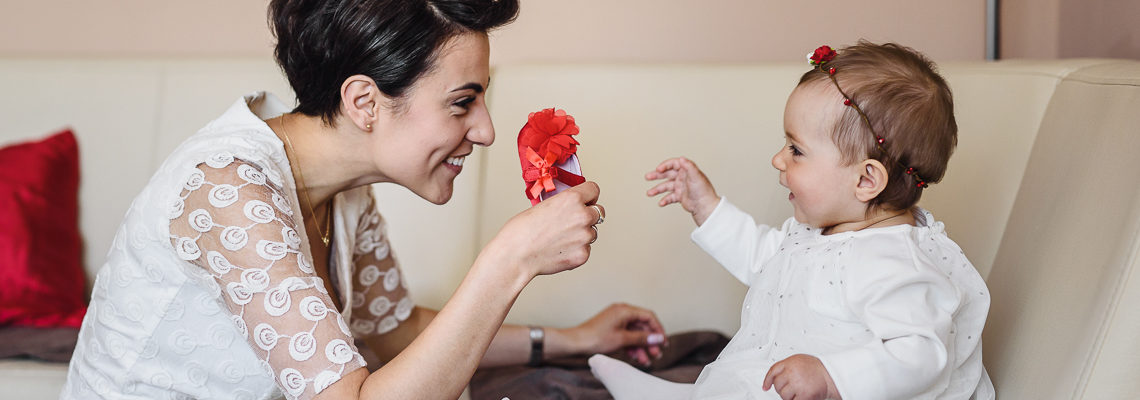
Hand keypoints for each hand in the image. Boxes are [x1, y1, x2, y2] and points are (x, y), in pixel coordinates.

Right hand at [484, 182, 604, 277]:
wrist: (516, 255)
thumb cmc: (521, 231)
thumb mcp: (544, 205)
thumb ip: (564, 205)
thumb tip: (573, 208)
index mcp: (572, 199)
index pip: (594, 190)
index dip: (588, 196)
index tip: (585, 201)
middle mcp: (582, 216)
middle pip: (598, 211)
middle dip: (587, 216)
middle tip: (572, 222)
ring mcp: (585, 236)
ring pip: (592, 232)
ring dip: (582, 234)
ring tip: (560, 239)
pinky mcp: (583, 254)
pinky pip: (586, 249)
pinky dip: (576, 250)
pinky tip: (559, 250)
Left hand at [569, 303, 665, 366]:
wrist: (575, 343)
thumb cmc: (595, 338)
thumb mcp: (622, 339)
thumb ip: (642, 338)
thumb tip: (658, 338)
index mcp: (624, 310)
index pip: (648, 316)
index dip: (658, 330)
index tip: (664, 342)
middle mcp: (621, 312)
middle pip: (642, 326)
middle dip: (650, 341)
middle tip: (657, 354)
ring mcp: (616, 320)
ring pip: (634, 333)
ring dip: (641, 346)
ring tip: (647, 360)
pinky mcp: (612, 328)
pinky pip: (626, 336)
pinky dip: (631, 346)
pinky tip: (635, 357)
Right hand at [645, 157, 719, 225]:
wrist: (705, 206)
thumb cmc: (703, 191)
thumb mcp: (696, 176)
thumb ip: (689, 166)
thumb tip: (682, 158)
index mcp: (687, 170)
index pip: (673, 164)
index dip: (665, 165)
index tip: (658, 169)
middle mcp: (682, 177)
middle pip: (667, 174)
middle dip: (656, 175)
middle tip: (648, 177)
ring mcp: (680, 187)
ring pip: (666, 186)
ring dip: (657, 189)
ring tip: (649, 193)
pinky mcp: (679, 196)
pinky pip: (669, 197)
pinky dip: (665, 200)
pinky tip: (661, 203)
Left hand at [762, 354, 841, 399]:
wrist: (832, 375)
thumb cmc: (818, 368)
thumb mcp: (800, 361)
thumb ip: (788, 367)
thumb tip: (776, 376)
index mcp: (790, 363)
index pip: (773, 371)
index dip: (767, 380)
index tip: (766, 386)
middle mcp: (792, 372)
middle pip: (777, 385)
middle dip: (782, 389)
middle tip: (791, 389)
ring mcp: (797, 384)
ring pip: (783, 395)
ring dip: (789, 396)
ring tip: (798, 391)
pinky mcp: (804, 395)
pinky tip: (800, 397)